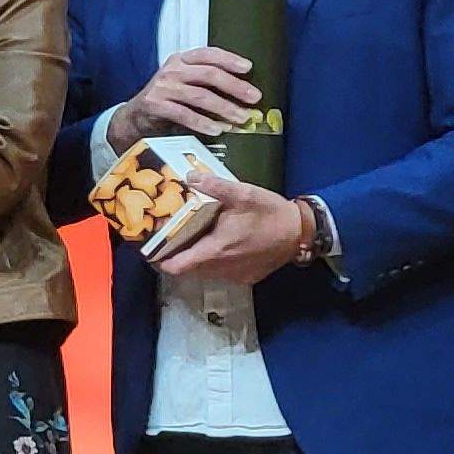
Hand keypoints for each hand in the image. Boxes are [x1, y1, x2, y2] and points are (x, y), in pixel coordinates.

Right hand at [113, 48, 257, 144]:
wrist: (135, 117)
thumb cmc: (167, 99)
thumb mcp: (185, 82)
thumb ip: (207, 81)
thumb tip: (243, 91)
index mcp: (181, 60)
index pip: (208, 54)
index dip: (230, 59)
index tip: (248, 68)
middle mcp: (172, 70)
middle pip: (209, 74)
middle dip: (235, 86)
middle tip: (253, 97)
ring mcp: (162, 87)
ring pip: (200, 95)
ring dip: (224, 108)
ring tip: (240, 118)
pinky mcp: (155, 105)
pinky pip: (184, 114)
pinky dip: (203, 122)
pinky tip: (217, 129)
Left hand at [154, 171, 310, 285]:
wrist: (301, 232)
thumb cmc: (270, 213)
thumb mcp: (244, 194)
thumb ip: (216, 186)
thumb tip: (190, 176)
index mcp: (216, 249)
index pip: (177, 266)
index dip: (160, 260)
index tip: (151, 248)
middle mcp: (222, 268)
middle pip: (188, 269)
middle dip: (176, 255)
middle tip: (170, 238)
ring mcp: (235, 275)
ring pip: (204, 272)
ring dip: (196, 259)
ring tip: (192, 239)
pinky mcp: (246, 277)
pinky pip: (222, 273)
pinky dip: (215, 263)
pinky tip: (218, 246)